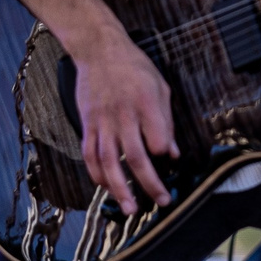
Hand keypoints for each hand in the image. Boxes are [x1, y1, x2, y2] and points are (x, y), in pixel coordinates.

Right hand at [69, 27, 176, 214]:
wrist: (99, 51)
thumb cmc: (134, 67)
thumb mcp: (160, 86)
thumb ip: (166, 120)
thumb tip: (173, 152)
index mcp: (145, 102)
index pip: (157, 135)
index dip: (164, 151)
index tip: (171, 162)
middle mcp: (123, 115)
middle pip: (135, 156)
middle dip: (149, 183)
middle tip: (160, 201)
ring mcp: (102, 122)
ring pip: (109, 162)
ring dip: (119, 188)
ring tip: (130, 208)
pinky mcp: (87, 124)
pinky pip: (90, 155)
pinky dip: (97, 174)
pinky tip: (105, 187)